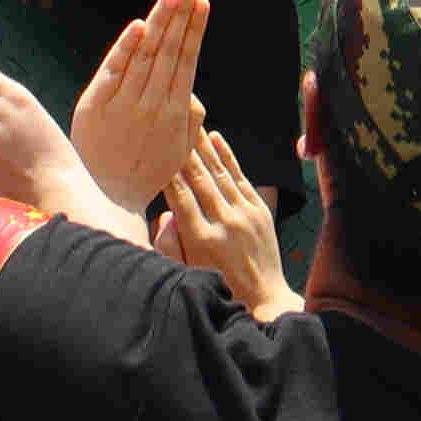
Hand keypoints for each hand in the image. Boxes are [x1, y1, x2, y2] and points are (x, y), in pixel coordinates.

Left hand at [69, 0, 207, 217]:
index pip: (187, 62)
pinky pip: (112, 70)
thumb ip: (191, 119)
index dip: (194, 31)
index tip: (202, 3)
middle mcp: (151, 104)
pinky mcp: (94, 105)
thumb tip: (195, 91)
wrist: (106, 198)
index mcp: (175, 114)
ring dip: (159, 23)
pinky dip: (126, 48)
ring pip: (144, 55)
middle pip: (168, 51)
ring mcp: (123, 103)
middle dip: (181, 15)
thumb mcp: (179, 150)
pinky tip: (140, 26)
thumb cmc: (147, 172)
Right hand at [162, 129, 300, 321]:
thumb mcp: (186, 271)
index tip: (155, 147)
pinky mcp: (261, 212)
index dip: (167, 170)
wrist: (264, 300)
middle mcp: (224, 223)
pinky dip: (228, 157)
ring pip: (220, 173)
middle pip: (199, 178)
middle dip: (184, 148)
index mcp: (201, 239)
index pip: (179, 196)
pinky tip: (217, 138)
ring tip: (191, 121)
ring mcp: (246, 216)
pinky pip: (241, 178)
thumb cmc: (217, 286)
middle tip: (172, 120)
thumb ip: (170, 243)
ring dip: (204, 145)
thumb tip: (165, 213)